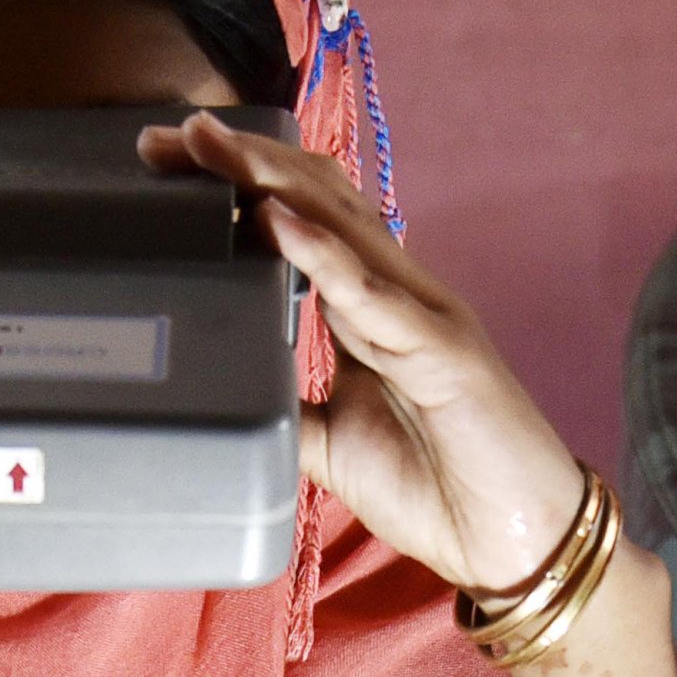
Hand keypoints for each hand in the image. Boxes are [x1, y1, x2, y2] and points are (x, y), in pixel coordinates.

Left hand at [137, 112, 584, 598]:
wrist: (510, 541)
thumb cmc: (435, 487)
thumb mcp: (330, 446)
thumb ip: (284, 409)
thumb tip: (222, 395)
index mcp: (370, 307)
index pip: (301, 218)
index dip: (240, 182)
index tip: (166, 162)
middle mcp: (397, 292)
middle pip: (316, 200)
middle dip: (242, 161)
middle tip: (170, 135)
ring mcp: (422, 314)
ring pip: (342, 226)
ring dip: (272, 183)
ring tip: (212, 149)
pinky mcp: (442, 351)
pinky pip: (372, 294)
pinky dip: (321, 253)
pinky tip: (276, 222)